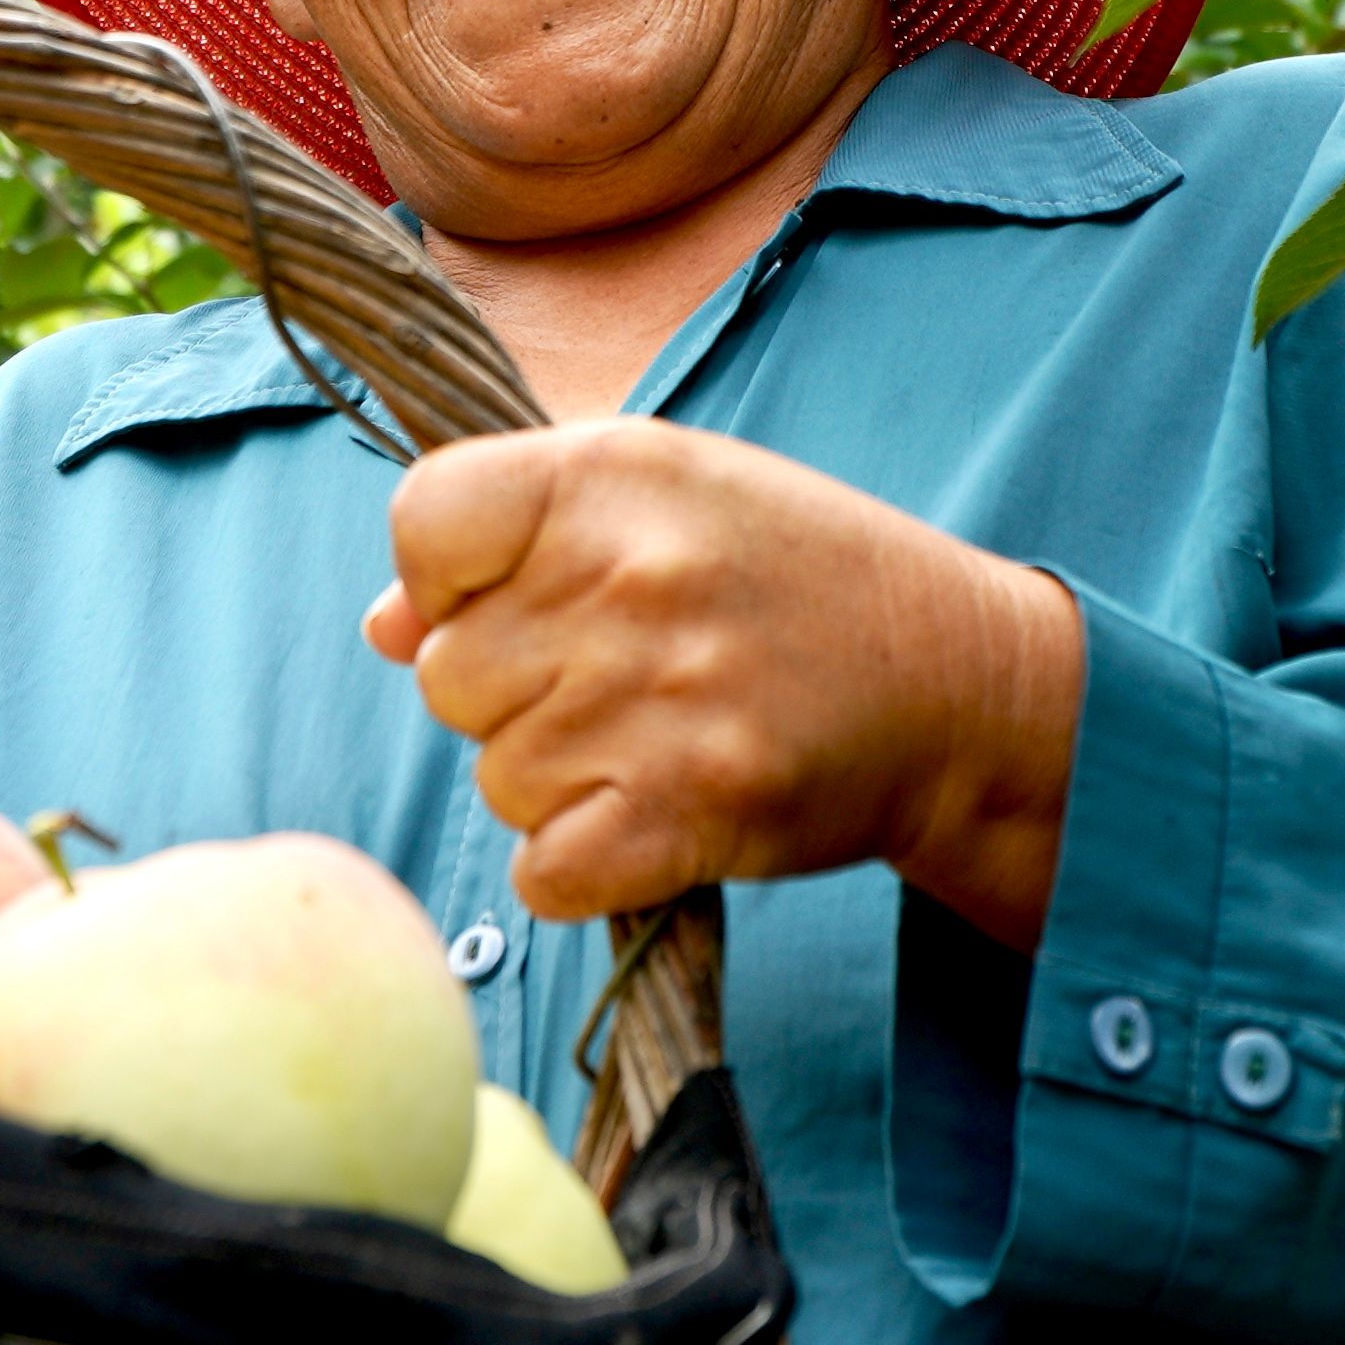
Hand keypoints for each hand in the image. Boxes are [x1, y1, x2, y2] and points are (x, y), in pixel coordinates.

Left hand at [366, 420, 1083, 944]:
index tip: (507, 597)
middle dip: (511, 694)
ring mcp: (658, 698)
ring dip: (558, 781)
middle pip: (445, 674)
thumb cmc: (799, 579)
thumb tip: (384, 625)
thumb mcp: (671, 501)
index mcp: (614, 472)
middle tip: (619, 681)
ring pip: (496, 778)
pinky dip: (583, 865)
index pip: (423, 521)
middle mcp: (627, 576)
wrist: (960, 687)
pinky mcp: (690, 812)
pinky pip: (544, 872)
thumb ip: (520, 535)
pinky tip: (652, 814)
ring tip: (656, 739)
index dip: (441, 578)